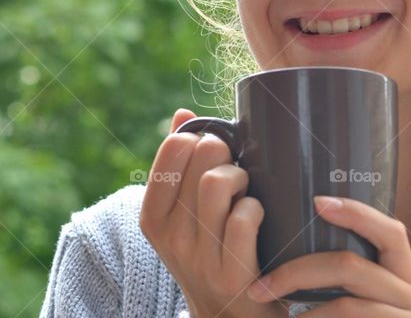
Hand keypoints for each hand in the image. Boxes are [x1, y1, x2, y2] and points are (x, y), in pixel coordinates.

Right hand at [139, 108, 286, 317]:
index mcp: (154, 217)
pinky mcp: (231, 274)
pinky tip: (257, 217)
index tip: (212, 153)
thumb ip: (180, 166)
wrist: (229, 317)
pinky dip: (256, 208)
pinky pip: (244, 217)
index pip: (174, 147)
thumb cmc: (212, 252)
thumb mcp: (184, 216)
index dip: (201, 138)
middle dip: (227, 153)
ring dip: (244, 177)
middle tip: (236, 169)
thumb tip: (183, 114)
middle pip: (202, 157)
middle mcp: (170, 237)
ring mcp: (199, 257)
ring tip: (246, 190)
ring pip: (220, 183)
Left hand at [245, 196, 410, 316]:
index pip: (391, 232)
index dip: (356, 213)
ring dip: (302, 314)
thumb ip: (348, 281)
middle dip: (297, 271)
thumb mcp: (365, 306)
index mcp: (406, 279)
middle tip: (258, 289)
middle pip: (353, 266)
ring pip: (347, 306)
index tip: (317, 202)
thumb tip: (305, 233)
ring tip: (276, 317)